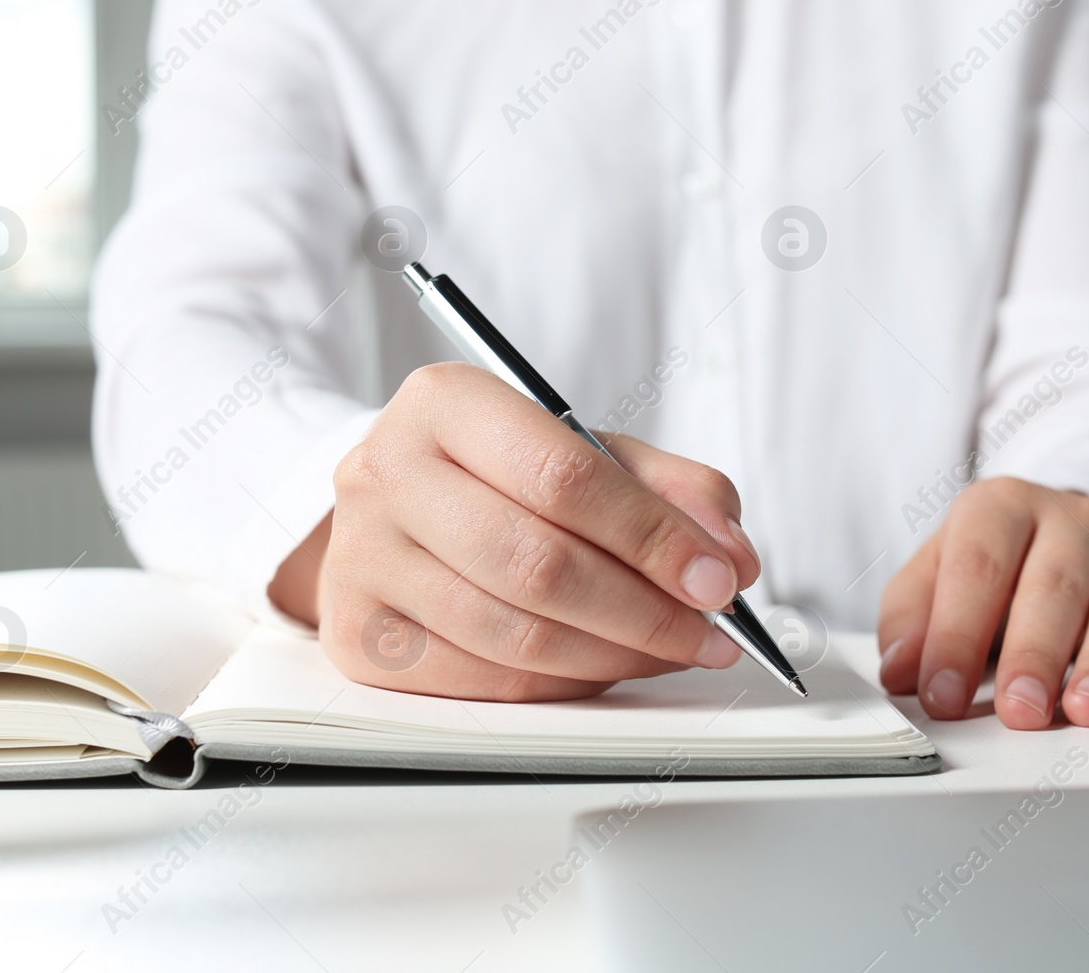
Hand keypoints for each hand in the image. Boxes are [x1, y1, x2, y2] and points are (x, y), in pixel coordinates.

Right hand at [271, 362, 759, 700]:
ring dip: (614, 656)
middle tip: (709, 631)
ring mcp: (362, 560)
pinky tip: (604, 666)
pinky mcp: (358, 636)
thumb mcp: (586, 448)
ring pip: (514, 635)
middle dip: (644, 610)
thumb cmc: (498, 474)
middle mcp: (386, 474)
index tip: (718, 578)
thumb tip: (729, 555)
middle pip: (536, 565)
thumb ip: (671, 489)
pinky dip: (563, 685)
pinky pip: (483, 684)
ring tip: (669, 649)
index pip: (561, 477)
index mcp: (445, 403)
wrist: (396, 502)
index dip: (652, 537)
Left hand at [877, 477, 1088, 728]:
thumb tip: (901, 670)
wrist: (1064, 528)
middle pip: (1055, 586)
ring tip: (1086, 711)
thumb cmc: (992, 563)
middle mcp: (1072, 520)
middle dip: (1035, 655)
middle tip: (1019, 712)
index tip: (942, 694)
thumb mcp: (935, 575)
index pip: (978, 569)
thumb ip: (910, 619)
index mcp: (1001, 508)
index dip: (957, 635)